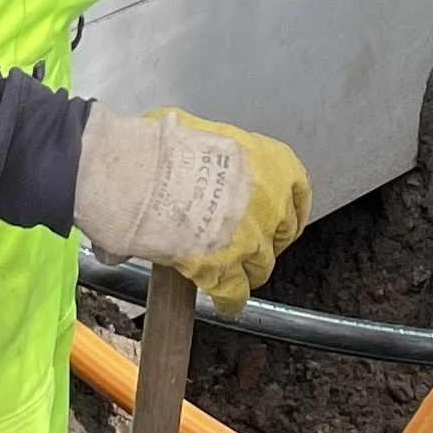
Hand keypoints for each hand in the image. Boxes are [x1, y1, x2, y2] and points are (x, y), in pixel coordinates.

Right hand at [74, 106, 310, 311]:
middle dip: (267, 239)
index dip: (287, 208)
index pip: (297, 191)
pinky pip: (235, 293)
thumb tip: (195, 156)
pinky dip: (229, 299)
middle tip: (247, 240)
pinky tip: (222, 300)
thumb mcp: (199, 132)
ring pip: (261, 266)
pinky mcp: (224, 270)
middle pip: (282, 232)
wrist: (135, 175)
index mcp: (269, 163)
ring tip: (232, 270)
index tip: (280, 216)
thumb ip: (212, 153)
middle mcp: (269, 203)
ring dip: (247, 269)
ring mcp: (250, 240)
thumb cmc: (158, 146)